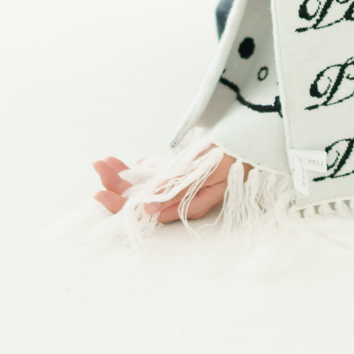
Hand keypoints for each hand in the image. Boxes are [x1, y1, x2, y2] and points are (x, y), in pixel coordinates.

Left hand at [92, 152, 237, 222]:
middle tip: (98, 165)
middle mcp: (181, 201)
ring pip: (146, 188)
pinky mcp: (184, 177)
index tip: (99, 191)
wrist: (254, 141)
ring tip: (105, 161)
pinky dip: (140, 171)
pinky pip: (157, 179)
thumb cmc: (236, 155)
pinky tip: (129, 164)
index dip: (119, 204)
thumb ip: (178, 187)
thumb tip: (147, 207)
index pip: (146, 212)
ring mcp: (182, 189)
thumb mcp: (208, 169)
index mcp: (187, 205)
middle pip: (141, 201)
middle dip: (116, 185)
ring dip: (124, 175)